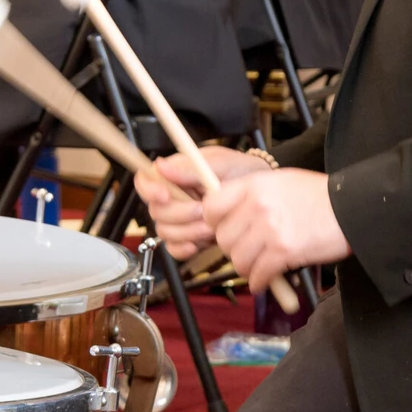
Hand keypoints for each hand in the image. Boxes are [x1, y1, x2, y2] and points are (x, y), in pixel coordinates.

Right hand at [133, 147, 276, 259]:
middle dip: (180, 214)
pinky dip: (184, 248)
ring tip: (211, 226)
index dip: (149, 189)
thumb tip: (162, 166)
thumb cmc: (243, 173)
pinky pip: (173, 248)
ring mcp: (180, 218)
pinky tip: (198, 244)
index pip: (146, 179)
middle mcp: (174, 196)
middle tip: (203, 211)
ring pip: (164, 231)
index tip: (165, 195)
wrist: (265, 198)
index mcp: (176, 173)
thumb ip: (191, 167)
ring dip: (187, 231)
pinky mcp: (189, 237)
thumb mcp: (222, 163)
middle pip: (155, 210)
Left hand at [205, 168, 350, 294]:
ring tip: (258, 265)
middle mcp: (257, 206)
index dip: (214, 221)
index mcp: (254, 185)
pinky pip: (258, 274)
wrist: (352, 208)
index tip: (224, 227)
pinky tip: (265, 279)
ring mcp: (270, 229)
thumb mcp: (279, 181)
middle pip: (223, 237)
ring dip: (246, 267)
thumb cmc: (317, 195)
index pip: (211, 206)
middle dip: (233, 248)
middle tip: (247, 250)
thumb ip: (250, 194)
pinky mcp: (284, 252)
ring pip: (237, 259)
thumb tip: (224, 212)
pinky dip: (260, 282)